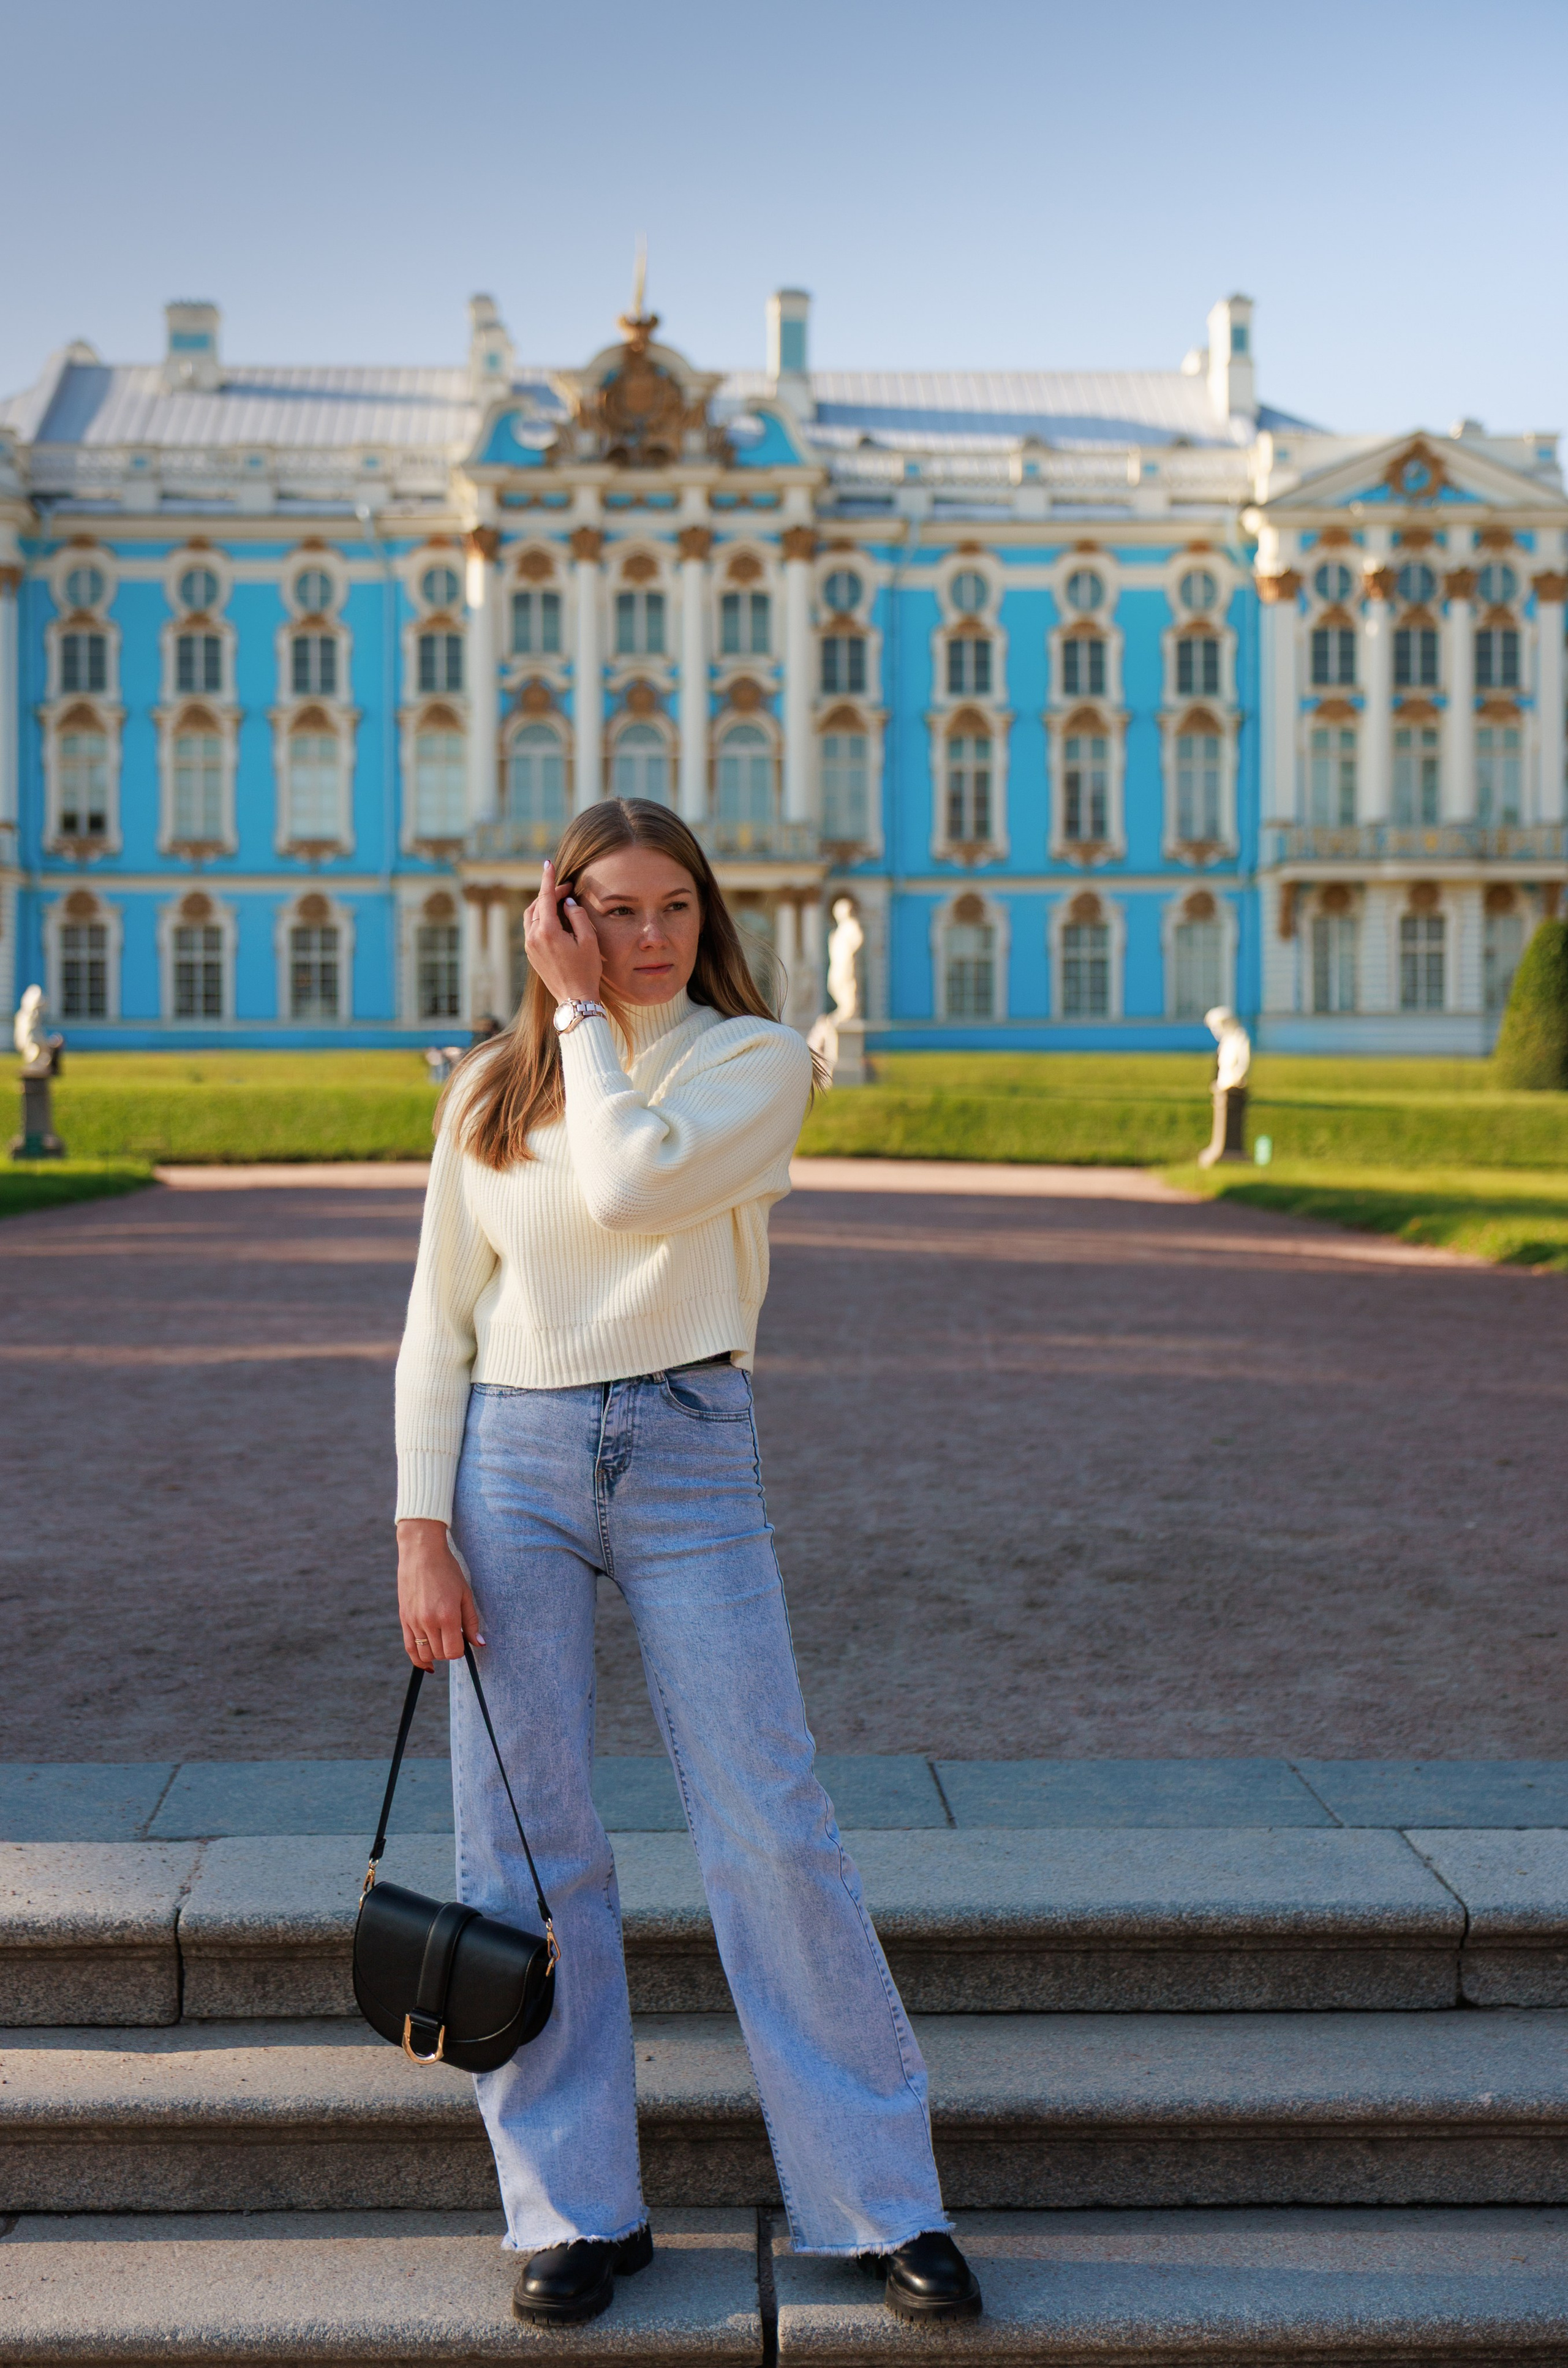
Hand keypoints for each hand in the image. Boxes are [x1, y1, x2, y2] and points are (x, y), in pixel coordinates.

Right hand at [396, 1519, 484, 1669]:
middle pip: (440, 1654)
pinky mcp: (403, 1619)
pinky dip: (418, 1659)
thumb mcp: (465, 1594)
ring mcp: (414, 1621)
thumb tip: (479, 1644)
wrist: (421, 1554)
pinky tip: (427, 1664)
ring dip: (435, 1653)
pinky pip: (409, 1647)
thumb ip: (471, 1622)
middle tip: (453, 1636)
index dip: (461, 1650)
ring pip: (424, 1654)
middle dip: (449, 1650)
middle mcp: (429, 1622)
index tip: (462, 1640)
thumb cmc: (447, 1571)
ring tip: (441, 1641)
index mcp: (447, 1616)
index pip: (454, 1651)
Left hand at [523, 858, 603, 1007]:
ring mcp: (530, 946)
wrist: (575, 999)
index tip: (549, 864)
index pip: (545, 897)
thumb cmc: (586, 970)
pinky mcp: (531, 954)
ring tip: (559, 901)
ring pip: (530, 916)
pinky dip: (540, 917)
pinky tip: (554, 918)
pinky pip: (531, 928)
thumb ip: (577, 915)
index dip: (548, 879)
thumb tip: (566, 902)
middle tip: (567, 888)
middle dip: (549, 893)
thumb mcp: (588, 940)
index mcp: (547, 931)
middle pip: (537, 905)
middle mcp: (533, 937)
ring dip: (542, 905)